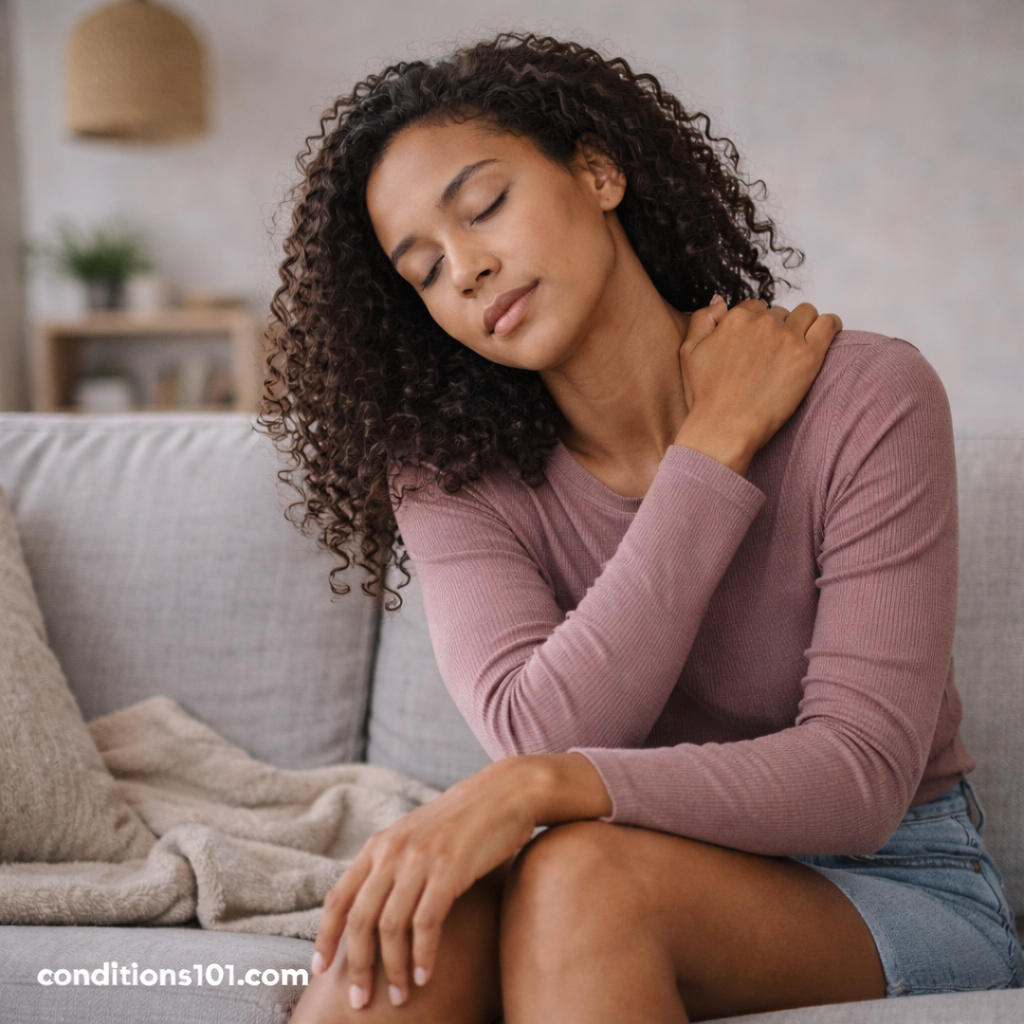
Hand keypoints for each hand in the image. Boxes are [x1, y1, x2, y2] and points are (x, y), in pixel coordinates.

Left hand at [311, 753, 610, 1008]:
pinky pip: (427, 922)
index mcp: (379, 845)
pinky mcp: (450, 868)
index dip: (325, 936)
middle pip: (360, 919)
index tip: (320, 969)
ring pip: (391, 926)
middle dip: (357, 966)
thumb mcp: (415, 838)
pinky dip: (423, 955)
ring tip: (400, 996)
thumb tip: (372, 913)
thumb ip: (392, 867)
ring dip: (393, 969)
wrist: (504, 792)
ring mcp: (420, 858)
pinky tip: (426, 976)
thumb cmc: (461, 822)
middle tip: (360, 1001)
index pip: (338, 896)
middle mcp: (392, 851)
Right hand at [674, 296, 841, 474]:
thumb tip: (720, 301)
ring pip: (805, 314)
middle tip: (772, 357)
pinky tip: (826, 333)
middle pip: (779, 313)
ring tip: (797, 347)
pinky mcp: (808, 356)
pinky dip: (830, 325)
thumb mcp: (689, 352)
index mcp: (736, 318)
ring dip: (802, 325)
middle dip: (777, 329)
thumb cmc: (705, 397)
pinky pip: (829, 324)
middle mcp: (763, 322)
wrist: (724, 428)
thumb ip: (703, 319)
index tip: (756, 346)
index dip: (756, 326)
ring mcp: (788, 338)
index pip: (755, 308)